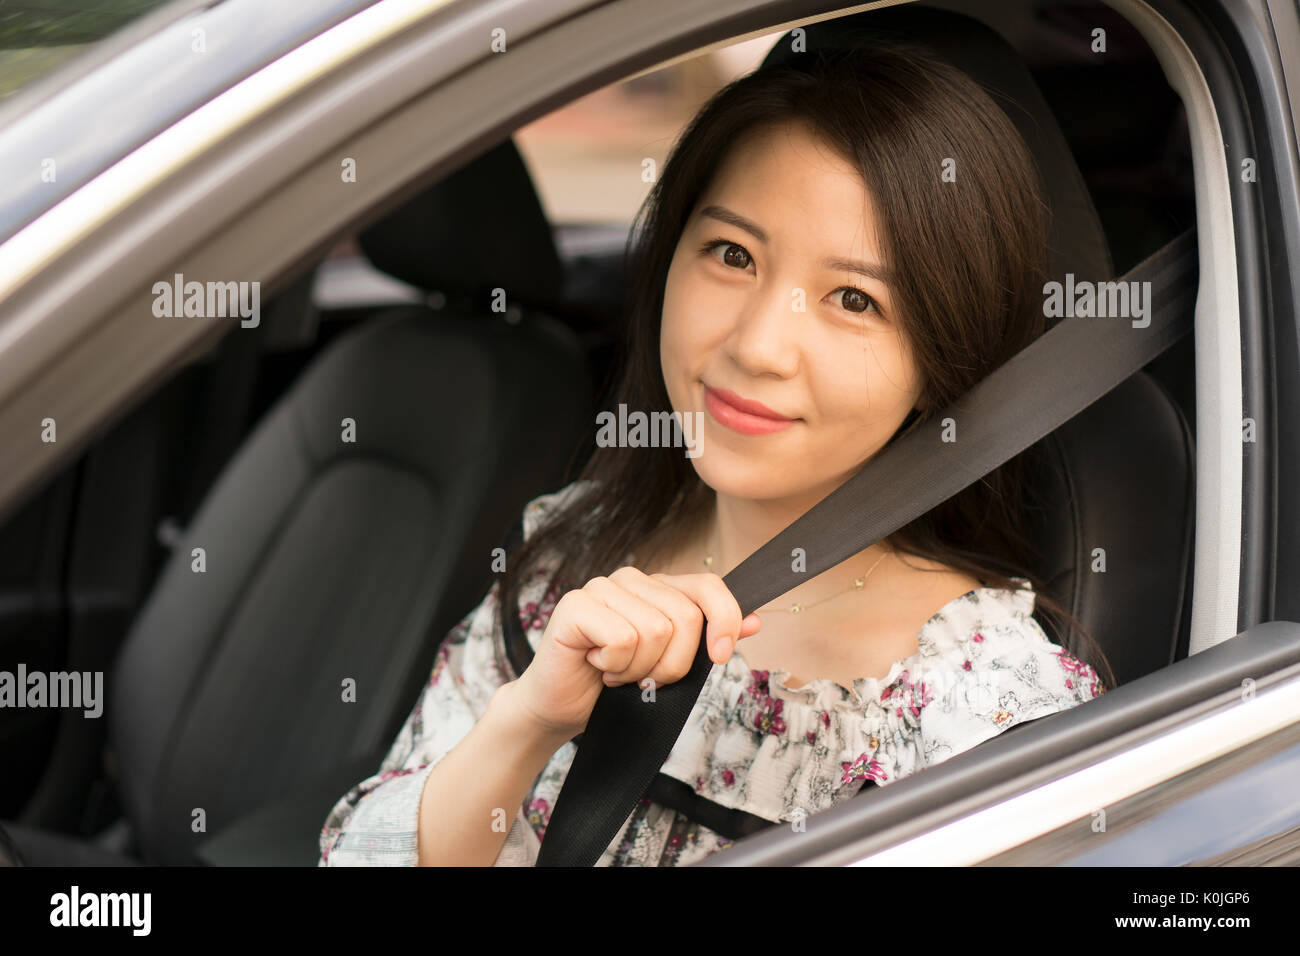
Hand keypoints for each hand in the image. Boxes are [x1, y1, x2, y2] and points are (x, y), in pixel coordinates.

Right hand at [509, 568, 761, 737]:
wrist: (561, 707)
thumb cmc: (615, 685)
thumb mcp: (672, 664)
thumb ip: (710, 639)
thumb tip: (755, 621)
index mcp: (658, 587)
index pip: (709, 586)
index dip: (724, 620)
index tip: (719, 657)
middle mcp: (631, 579)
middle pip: (686, 618)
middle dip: (672, 665)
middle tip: (643, 678)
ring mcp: (601, 588)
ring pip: (655, 631)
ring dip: (638, 670)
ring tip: (616, 672)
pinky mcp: (575, 605)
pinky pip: (623, 638)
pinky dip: (615, 666)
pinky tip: (596, 664)